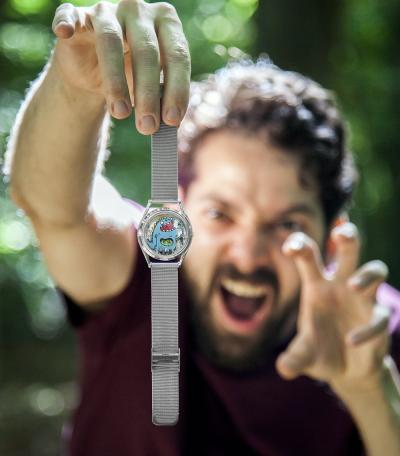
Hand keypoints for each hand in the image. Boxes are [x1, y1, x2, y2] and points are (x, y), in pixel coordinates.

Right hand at [51, 0, 190, 132]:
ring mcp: (107, 10)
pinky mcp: (78, 16)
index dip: (176, 89)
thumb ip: (160, 102)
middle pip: (147, 51)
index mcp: (167, 24)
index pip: (177, 55)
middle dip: (147, 94)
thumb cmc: (131, 78)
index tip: (172, 120)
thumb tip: (170, 126)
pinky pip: (70, 15)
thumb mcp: (149, 89)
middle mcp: (139, 11)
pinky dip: (66, 22)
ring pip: (111, 41)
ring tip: (120, 114)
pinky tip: (64, 32)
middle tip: (148, 126)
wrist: (94, 70)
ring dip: (115, 81)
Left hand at [276, 223, 390, 392]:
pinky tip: (351, 340)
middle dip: (347, 237)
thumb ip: (294, 359)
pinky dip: (367, 328)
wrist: (345, 371)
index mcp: (316, 286)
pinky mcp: (378, 318)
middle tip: (342, 233)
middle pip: (348, 252)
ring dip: (366, 275)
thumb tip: (283, 369)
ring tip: (352, 285)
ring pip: (374, 272)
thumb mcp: (304, 356)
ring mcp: (362, 300)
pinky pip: (379, 316)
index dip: (300, 246)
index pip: (309, 257)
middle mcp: (340, 286)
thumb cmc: (320, 351)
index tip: (290, 247)